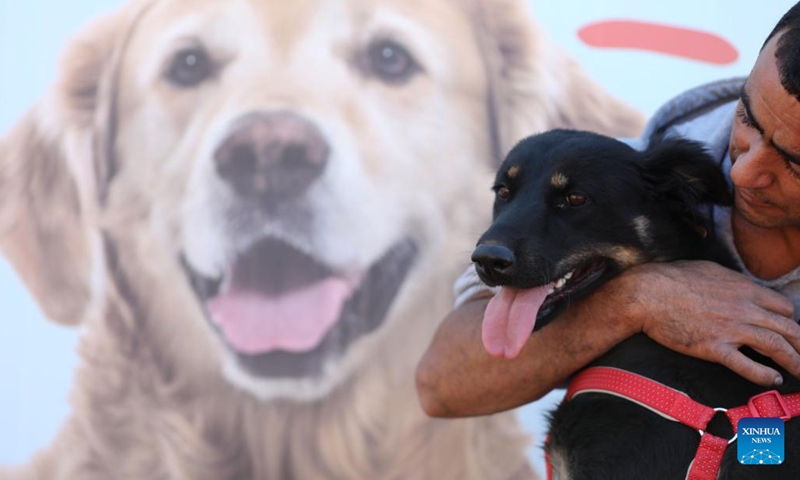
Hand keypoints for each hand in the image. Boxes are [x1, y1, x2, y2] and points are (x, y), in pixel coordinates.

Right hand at [627, 260, 798, 385]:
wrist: (647, 294)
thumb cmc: (672, 278)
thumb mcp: (709, 270)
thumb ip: (730, 281)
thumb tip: (739, 287)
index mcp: (743, 289)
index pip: (782, 307)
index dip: (790, 320)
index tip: (789, 330)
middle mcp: (744, 309)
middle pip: (787, 327)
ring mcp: (730, 329)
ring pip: (775, 346)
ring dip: (794, 361)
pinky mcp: (714, 347)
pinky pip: (746, 364)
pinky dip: (763, 374)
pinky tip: (774, 379)